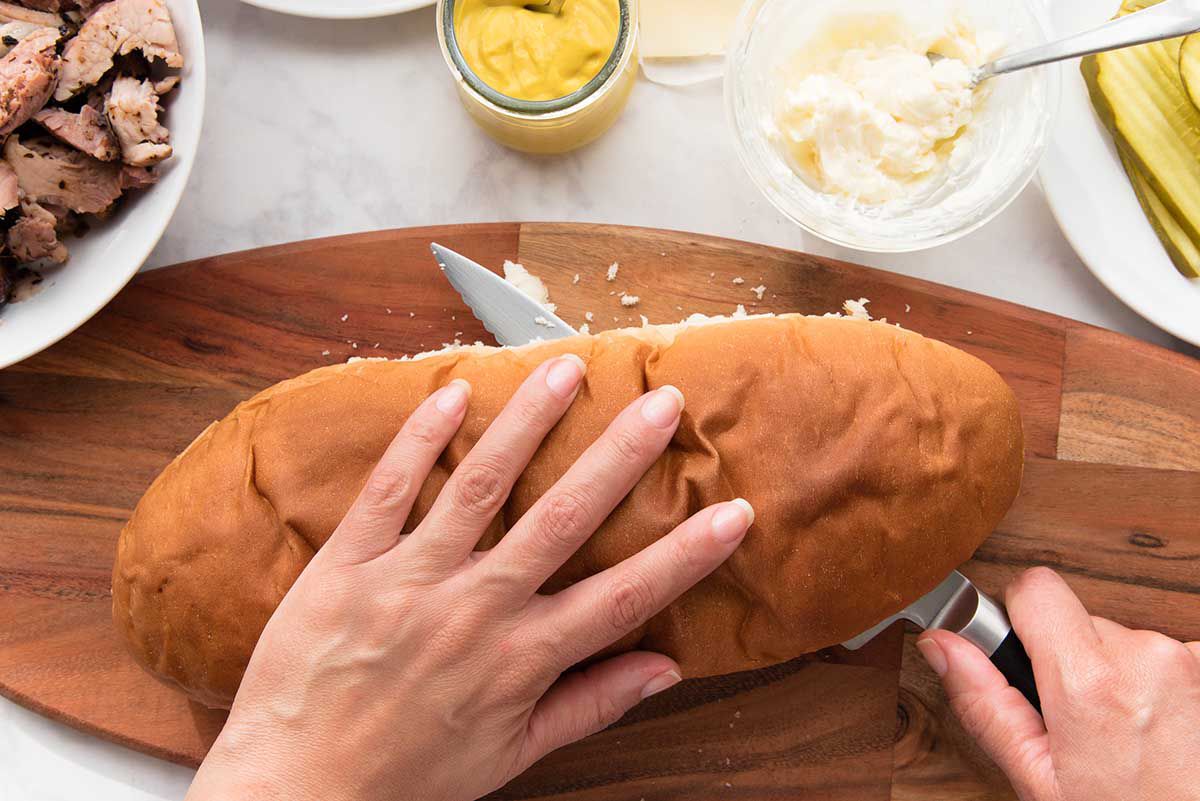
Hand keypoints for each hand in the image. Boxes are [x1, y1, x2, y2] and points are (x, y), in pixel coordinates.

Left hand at [186, 355, 753, 800]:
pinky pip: (390, 488)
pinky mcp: (349, 563)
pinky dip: (420, 438)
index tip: (733, 512)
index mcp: (521, 657)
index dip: (687, 553)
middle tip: (663, 404)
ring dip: (528, 421)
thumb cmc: (408, 777)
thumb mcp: (512, 754)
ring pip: (481, 484)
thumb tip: (665, 669)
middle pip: (564, 517)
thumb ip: (590, 705)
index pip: (625, 594)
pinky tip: (454, 393)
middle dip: (621, 455)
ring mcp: (409, 579)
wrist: (298, 791)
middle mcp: (475, 608)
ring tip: (566, 369)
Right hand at [917, 567, 1199, 800]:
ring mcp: (1188, 660)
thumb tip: (940, 642)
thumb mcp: (1040, 778)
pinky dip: (1159, 683)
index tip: (1027, 655)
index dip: (1020, 618)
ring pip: (1124, 640)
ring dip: (1119, 674)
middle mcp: (1145, 656)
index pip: (1035, 588)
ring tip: (1127, 732)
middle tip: (1081, 720)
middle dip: (1072, 660)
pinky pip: (1167, 653)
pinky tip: (1163, 727)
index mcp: (1089, 682)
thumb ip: (985, 702)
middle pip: (1080, 621)